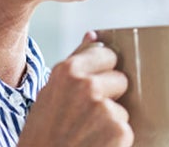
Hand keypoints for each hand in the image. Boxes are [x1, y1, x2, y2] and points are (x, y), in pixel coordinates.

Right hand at [18, 31, 131, 146]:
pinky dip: (116, 140)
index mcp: (66, 71)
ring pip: (123, 107)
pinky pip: (126, 128)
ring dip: (111, 121)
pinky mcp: (119, 130)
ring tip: (86, 135)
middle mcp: (86, 85)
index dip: (103, 70)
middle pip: (120, 78)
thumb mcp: (49, 94)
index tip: (95, 85)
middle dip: (110, 96)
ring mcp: (104, 107)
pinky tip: (95, 146)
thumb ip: (74, 62)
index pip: (106, 53)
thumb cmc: (42, 136)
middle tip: (86, 118)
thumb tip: (94, 33)